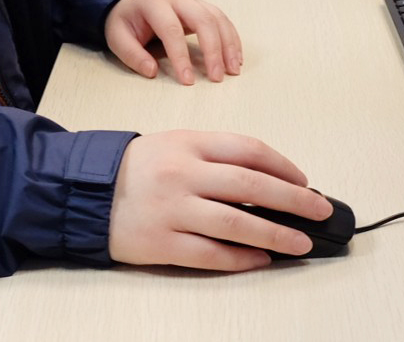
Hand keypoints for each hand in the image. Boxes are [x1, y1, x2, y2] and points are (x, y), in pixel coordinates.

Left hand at [104, 0, 241, 83]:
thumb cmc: (127, 19)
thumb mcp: (117, 36)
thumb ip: (132, 54)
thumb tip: (152, 72)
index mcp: (154, 3)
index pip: (171, 29)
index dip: (181, 56)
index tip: (188, 81)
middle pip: (203, 20)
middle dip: (213, 50)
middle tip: (217, 77)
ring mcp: (193, 0)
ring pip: (217, 18)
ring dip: (228, 45)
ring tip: (233, 71)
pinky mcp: (203, 6)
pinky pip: (222, 20)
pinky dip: (232, 39)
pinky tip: (235, 58)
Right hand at [109, 131, 333, 269]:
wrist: (83, 191)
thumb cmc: (136, 168)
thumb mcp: (174, 144)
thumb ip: (215, 157)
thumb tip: (268, 181)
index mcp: (188, 143)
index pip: (248, 150)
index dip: (283, 166)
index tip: (304, 181)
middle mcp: (183, 174)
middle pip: (251, 185)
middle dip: (294, 200)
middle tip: (320, 210)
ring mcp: (173, 209)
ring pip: (236, 223)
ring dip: (275, 235)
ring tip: (301, 242)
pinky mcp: (162, 243)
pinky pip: (210, 253)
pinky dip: (241, 258)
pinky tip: (261, 259)